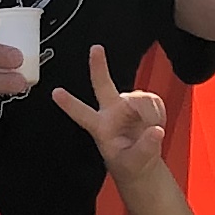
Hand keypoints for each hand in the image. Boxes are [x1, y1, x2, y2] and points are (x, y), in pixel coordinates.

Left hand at [50, 46, 164, 172]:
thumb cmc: (130, 165)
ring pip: (140, 97)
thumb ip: (145, 148)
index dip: (69, 104)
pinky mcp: (144, 104)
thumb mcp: (135, 163)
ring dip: (150, 112)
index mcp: (100, 128)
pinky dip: (158, 112)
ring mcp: (127, 106)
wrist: (143, 165)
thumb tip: (155, 130)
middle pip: (103, 85)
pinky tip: (155, 123)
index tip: (55, 93)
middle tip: (95, 49)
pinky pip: (154, 100)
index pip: (82, 114)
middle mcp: (111, 111)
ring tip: (151, 129)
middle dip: (99, 66)